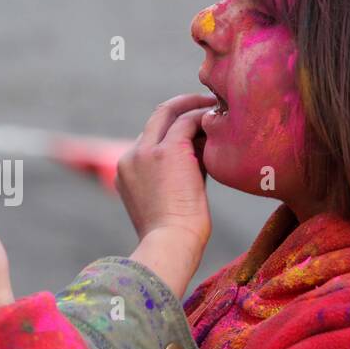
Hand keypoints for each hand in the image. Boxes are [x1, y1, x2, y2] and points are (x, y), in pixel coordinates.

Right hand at [116, 94, 214, 297]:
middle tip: (207, 104)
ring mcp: (145, 152)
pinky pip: (188, 120)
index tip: (197, 128)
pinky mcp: (166, 150)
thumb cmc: (174, 236)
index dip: (175, 129)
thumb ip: (177, 175)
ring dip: (195, 106)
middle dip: (181, 107)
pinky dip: (205, 116)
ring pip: (169, 112)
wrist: (171, 244)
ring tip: (218, 105)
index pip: (150, 138)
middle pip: (155, 118)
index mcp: (126, 172)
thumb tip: (202, 156)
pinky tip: (222, 117)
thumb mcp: (168, 200)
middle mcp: (130, 157)